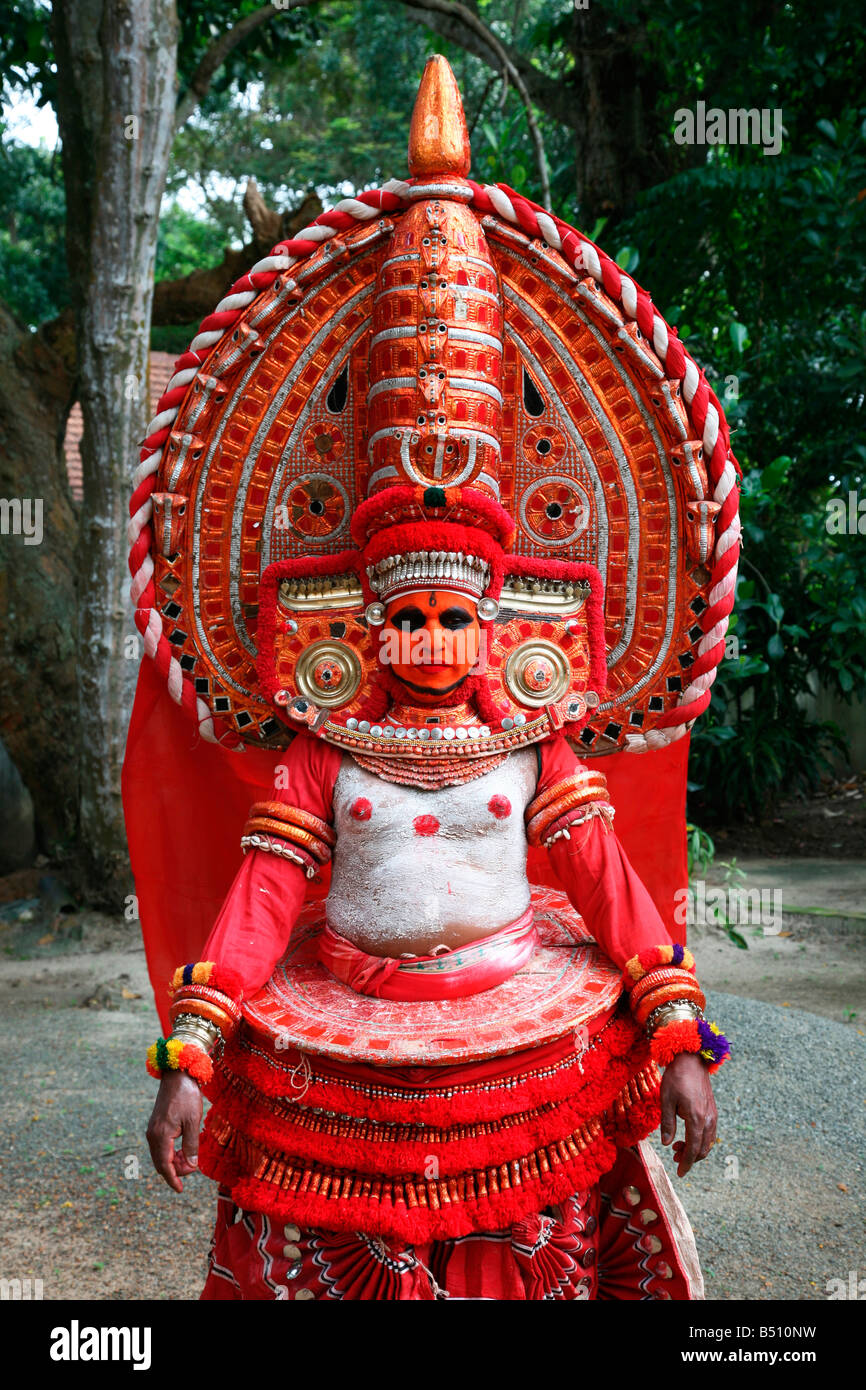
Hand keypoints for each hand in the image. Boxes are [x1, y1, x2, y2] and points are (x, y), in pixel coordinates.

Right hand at [146, 1070, 202, 1191]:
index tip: (180, 1190)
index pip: (165, 1165)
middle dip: (176, 1170)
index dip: (173, 1179)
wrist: (177, 1075)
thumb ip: (191, 1145)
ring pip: (161, 1155)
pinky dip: (171, 1152)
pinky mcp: (156, 1125)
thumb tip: (192, 1166)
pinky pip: (161, 1146)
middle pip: (161, 1163)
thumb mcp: (193, 1121)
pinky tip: (184, 1150)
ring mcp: (153, 1130)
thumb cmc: (187, 1096)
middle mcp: (153, 1135)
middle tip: (193, 1169)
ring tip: (190, 1159)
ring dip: (174, 1161)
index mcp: (161, 1136)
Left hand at [659, 1051, 716, 1177]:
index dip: (687, 1163)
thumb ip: (667, 1123)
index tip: (680, 1173)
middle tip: (674, 1156)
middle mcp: (708, 1119)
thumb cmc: (676, 1078)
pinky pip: (710, 1133)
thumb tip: (667, 1143)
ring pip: (708, 1142)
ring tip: (678, 1146)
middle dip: (690, 1157)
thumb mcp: (666, 1100)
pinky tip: (688, 1135)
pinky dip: (701, 1140)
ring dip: (695, 1149)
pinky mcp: (713, 1110)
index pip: (694, 1148)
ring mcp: (713, 1115)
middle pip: (703, 1148)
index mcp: (696, 1118)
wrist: (691, 1060)